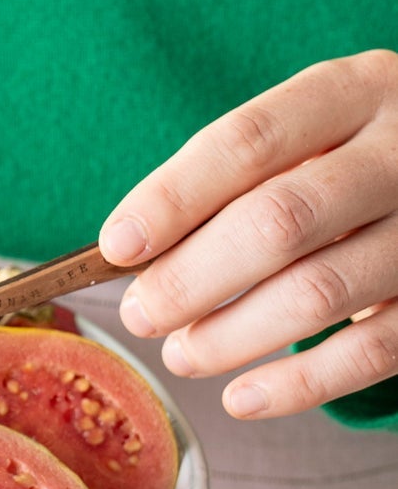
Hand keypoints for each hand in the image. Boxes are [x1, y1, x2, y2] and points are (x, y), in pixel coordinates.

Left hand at [98, 51, 397, 419]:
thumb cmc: (353, 160)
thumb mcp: (311, 135)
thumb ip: (235, 179)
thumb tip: (131, 251)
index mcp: (354, 92)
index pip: (249, 140)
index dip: (174, 196)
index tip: (118, 245)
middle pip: (279, 220)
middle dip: (191, 278)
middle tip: (141, 313)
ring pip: (319, 292)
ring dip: (232, 336)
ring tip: (181, 353)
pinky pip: (369, 352)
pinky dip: (297, 385)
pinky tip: (242, 396)